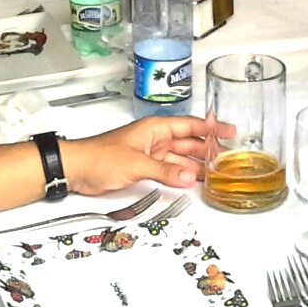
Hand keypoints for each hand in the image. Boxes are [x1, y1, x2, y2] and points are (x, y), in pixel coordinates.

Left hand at [63, 115, 223, 194]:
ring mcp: (151, 154)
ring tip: (218, 171)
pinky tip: (193, 181)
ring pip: (181, 158)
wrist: (77, 169)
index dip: (212, 127)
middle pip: (189, 142)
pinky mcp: (144, 168)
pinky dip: (182, 175)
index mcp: (155, 128)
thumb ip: (165, 171)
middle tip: (230, 156)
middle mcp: (155, 139)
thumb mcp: (137, 163)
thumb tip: (190, 176)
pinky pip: (170, 170)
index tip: (230, 130)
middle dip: (209, 148)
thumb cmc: (99, 156)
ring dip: (197, 165)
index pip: (191, 125)